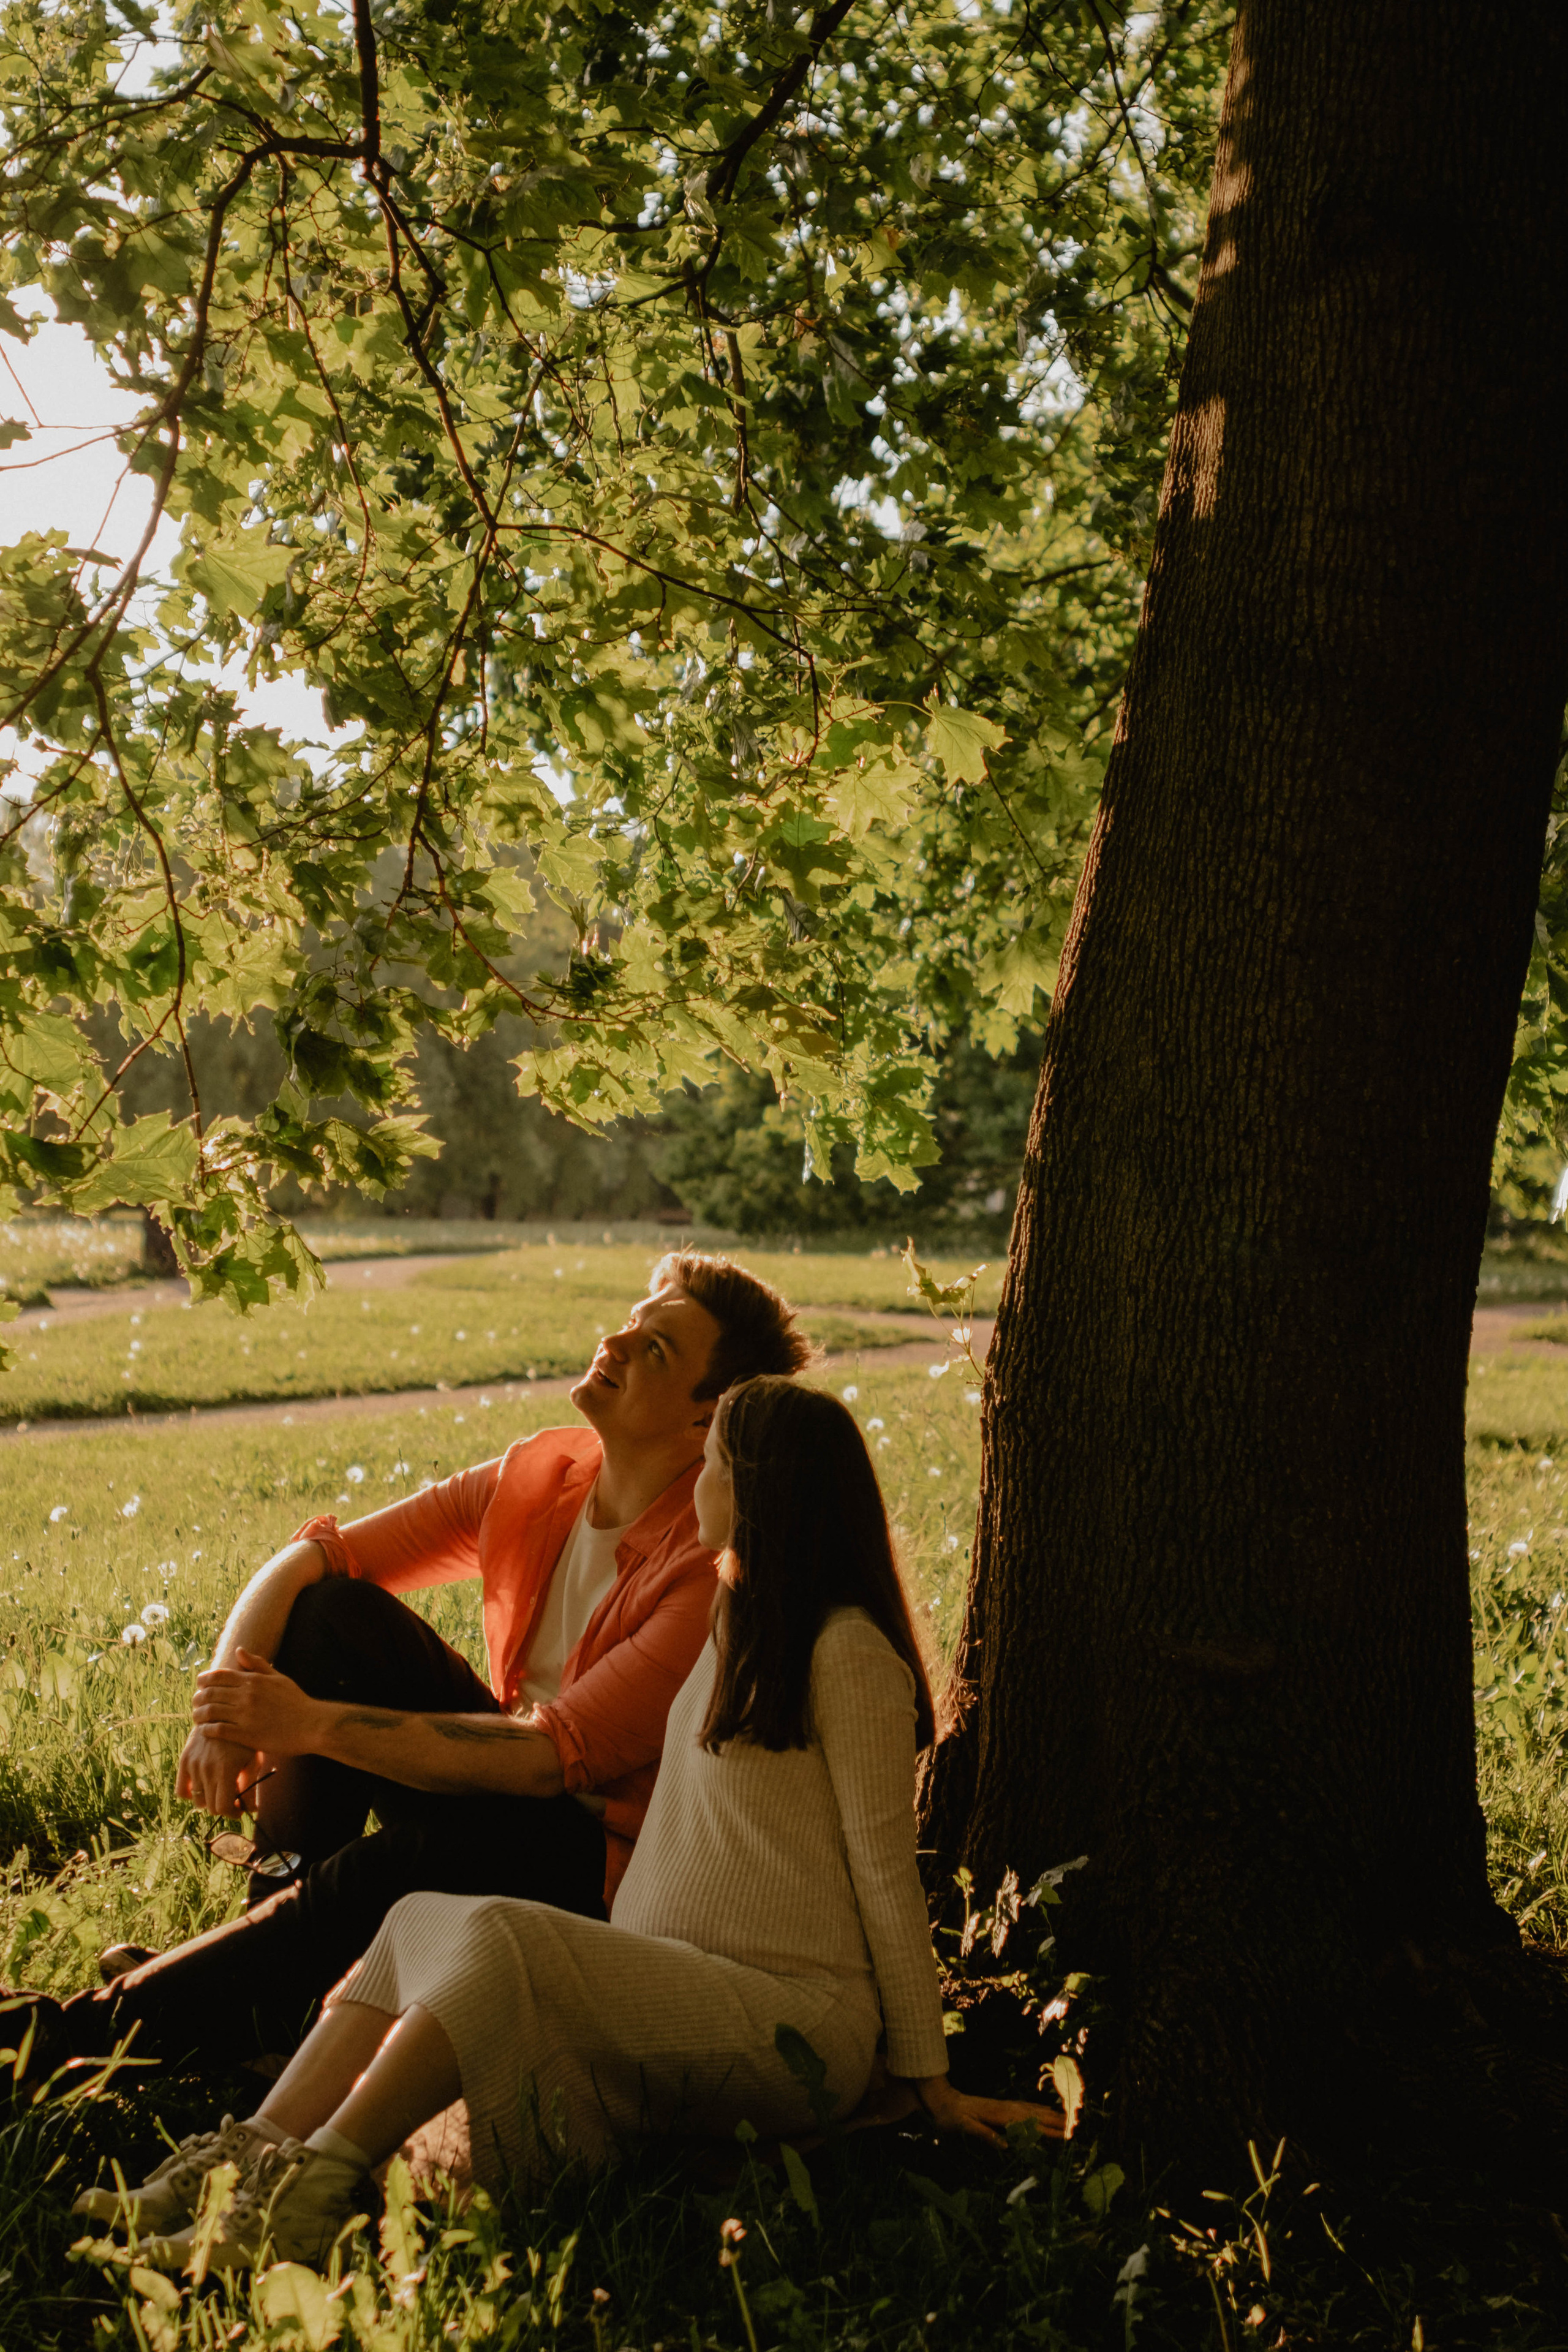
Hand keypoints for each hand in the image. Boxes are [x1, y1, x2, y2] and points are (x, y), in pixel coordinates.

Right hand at [175, 1724, 261, 1817]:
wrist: (224, 1710)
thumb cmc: (245, 1736)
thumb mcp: (253, 1759)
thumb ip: (250, 1785)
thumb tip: (251, 1810)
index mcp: (226, 1770)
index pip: (222, 1808)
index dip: (233, 1813)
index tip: (240, 1808)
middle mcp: (206, 1769)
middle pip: (210, 1807)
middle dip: (224, 1807)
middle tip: (233, 1800)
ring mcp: (193, 1764)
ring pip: (198, 1800)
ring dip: (210, 1800)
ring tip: (220, 1790)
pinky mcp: (185, 1759)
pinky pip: (181, 1790)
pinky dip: (191, 1794)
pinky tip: (204, 1788)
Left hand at [192, 1648, 324, 1758]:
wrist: (312, 1725)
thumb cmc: (296, 1701)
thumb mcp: (278, 1677)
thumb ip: (257, 1664)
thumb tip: (238, 1650)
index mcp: (253, 1681)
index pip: (219, 1675)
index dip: (204, 1679)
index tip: (199, 1684)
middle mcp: (247, 1696)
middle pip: (210, 1693)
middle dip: (198, 1697)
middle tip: (195, 1702)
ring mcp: (246, 1716)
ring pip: (211, 1712)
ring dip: (199, 1714)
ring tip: (197, 1717)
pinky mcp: (246, 1735)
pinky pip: (219, 1731)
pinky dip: (208, 1730)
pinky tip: (205, 1731)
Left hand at [902, 2072, 1067, 2148]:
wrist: (939, 2100)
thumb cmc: (950, 2117)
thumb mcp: (963, 2127)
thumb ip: (983, 2134)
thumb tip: (1005, 2144)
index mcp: (998, 2115)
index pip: (1027, 2124)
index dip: (1046, 2130)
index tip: (1063, 2135)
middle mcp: (1004, 2108)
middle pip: (1034, 2114)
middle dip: (1054, 2121)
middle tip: (1073, 2127)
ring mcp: (1002, 2105)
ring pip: (1030, 2109)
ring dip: (1048, 2113)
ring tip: (1064, 2118)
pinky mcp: (998, 2106)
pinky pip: (1022, 2107)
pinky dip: (1036, 2108)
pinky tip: (1040, 2111)